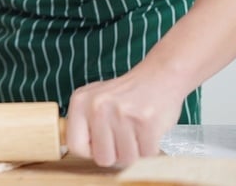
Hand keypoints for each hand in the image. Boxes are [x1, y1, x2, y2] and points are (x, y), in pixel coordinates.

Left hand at [64, 72, 184, 166]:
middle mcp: (97, 106)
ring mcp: (122, 113)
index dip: (91, 152)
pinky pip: (146, 154)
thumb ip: (84, 123)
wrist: (160, 75)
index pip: (75, 146)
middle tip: (124, 138)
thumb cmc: (127, 94)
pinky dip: (150, 149)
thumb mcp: (95, 99)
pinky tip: (149, 132)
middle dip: (116, 155)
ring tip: (137, 132)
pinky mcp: (146, 121)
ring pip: (125, 159)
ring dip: (135, 152)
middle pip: (102, 158)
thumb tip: (75, 149)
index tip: (102, 145)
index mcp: (80, 101)